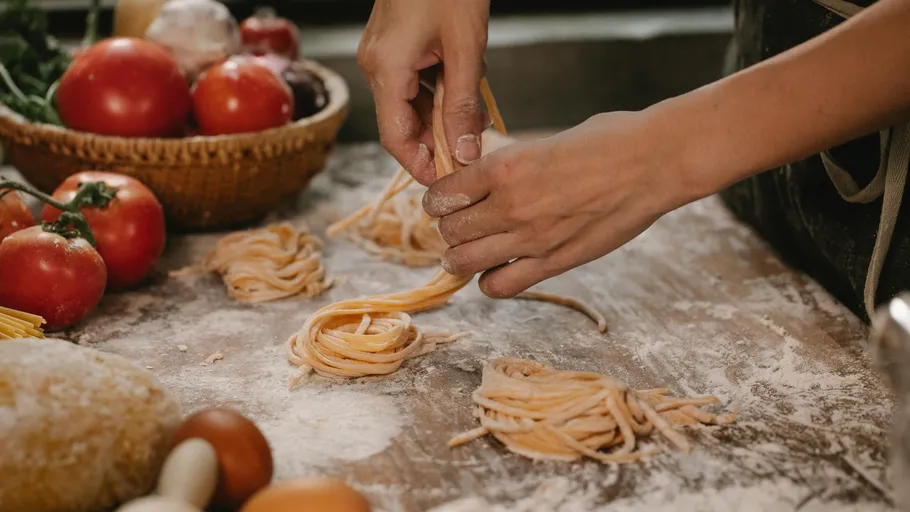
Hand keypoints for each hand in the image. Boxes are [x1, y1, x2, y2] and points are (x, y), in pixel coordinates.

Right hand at [357, 0, 490, 184]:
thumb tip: (464, 151)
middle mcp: (377, 65)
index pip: (395, 137)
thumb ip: (463, 104)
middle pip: (401, 123)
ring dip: (440, 119)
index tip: (446, 182)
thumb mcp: (466, 49)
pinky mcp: (394, 45)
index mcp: (386, 69)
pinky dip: (436, 96)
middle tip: (470, 155)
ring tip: (472, 126)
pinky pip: (412, 84)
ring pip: (409, 105)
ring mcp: (383, 55)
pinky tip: (463, 96)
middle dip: (435, 143)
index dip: (420, 165)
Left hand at [422, 111, 700, 297]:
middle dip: (448, 228)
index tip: (443, 201)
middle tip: (456, 226)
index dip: (437, 199)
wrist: (654, 162)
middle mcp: (510, 204)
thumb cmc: (607, 141)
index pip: (443, 193)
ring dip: (459, 257)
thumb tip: (485, 179)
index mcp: (504, 166)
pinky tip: (496, 270)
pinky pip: (501, 286)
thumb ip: (511, 166)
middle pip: (450, 229)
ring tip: (464, 253)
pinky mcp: (554, 262)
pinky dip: (489, 282)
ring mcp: (531, 238)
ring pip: (465, 261)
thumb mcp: (544, 142)